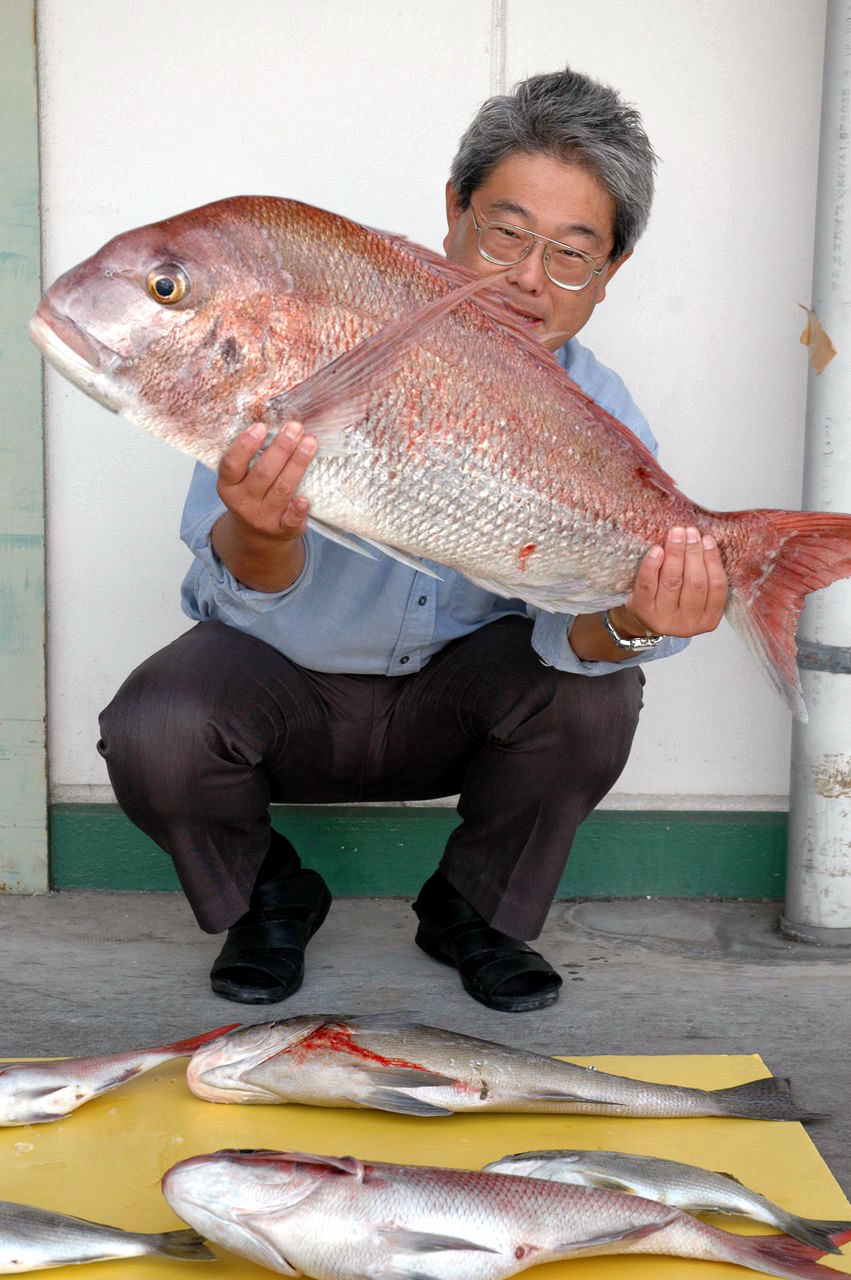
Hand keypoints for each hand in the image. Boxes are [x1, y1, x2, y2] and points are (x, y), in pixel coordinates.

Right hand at [217, 420, 315, 539]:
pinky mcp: (282, 530)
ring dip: (297, 464)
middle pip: (263, 473)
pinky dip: (298, 510)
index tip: (261, 426)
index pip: (231, 465)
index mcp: (228, 486)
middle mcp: (243, 503)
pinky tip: (305, 499)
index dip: (245, 445)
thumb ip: (251, 456)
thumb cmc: (253, 495)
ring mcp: (263, 518)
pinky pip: (290, 521)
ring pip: (282, 489)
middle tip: (295, 427)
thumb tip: (275, 422)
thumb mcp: (242, 479)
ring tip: (310, 442)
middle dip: (281, 448)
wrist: (258, 535)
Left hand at [624, 525, 727, 637]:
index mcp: (708, 618)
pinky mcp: (643, 611)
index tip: (707, 539)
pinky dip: (652, 565)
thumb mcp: (695, 597)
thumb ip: (703, 576)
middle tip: (691, 532)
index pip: (717, 586)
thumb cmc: (672, 602)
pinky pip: (647, 585)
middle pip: (695, 582)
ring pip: (672, 581)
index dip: (713, 560)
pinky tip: (657, 550)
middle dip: (694, 553)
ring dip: (676, 553)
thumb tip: (704, 541)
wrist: (642, 619)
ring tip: (676, 534)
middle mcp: (688, 623)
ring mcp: (664, 619)